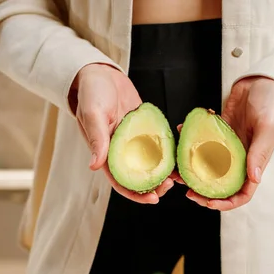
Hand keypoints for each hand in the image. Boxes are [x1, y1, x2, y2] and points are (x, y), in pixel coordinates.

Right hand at [73, 63, 174, 203]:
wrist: (101, 73)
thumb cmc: (91, 92)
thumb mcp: (92, 114)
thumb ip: (97, 140)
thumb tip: (95, 166)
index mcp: (106, 154)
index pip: (121, 182)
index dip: (136, 195)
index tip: (153, 200)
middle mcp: (122, 152)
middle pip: (139, 177)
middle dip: (155, 186)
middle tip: (170, 186)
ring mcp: (135, 141)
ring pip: (152, 163)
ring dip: (165, 172)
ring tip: (179, 176)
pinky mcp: (146, 129)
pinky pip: (159, 144)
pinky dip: (170, 152)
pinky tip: (182, 155)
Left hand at [181, 76, 273, 210]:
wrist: (262, 81)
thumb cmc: (271, 103)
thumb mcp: (268, 128)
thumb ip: (260, 153)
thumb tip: (254, 179)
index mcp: (254, 164)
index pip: (242, 194)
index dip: (226, 203)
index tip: (208, 203)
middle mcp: (239, 160)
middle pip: (220, 185)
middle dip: (203, 192)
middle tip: (187, 191)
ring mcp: (226, 148)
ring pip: (207, 167)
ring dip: (191, 170)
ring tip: (176, 170)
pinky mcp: (217, 134)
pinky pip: (201, 144)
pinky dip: (189, 142)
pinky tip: (180, 134)